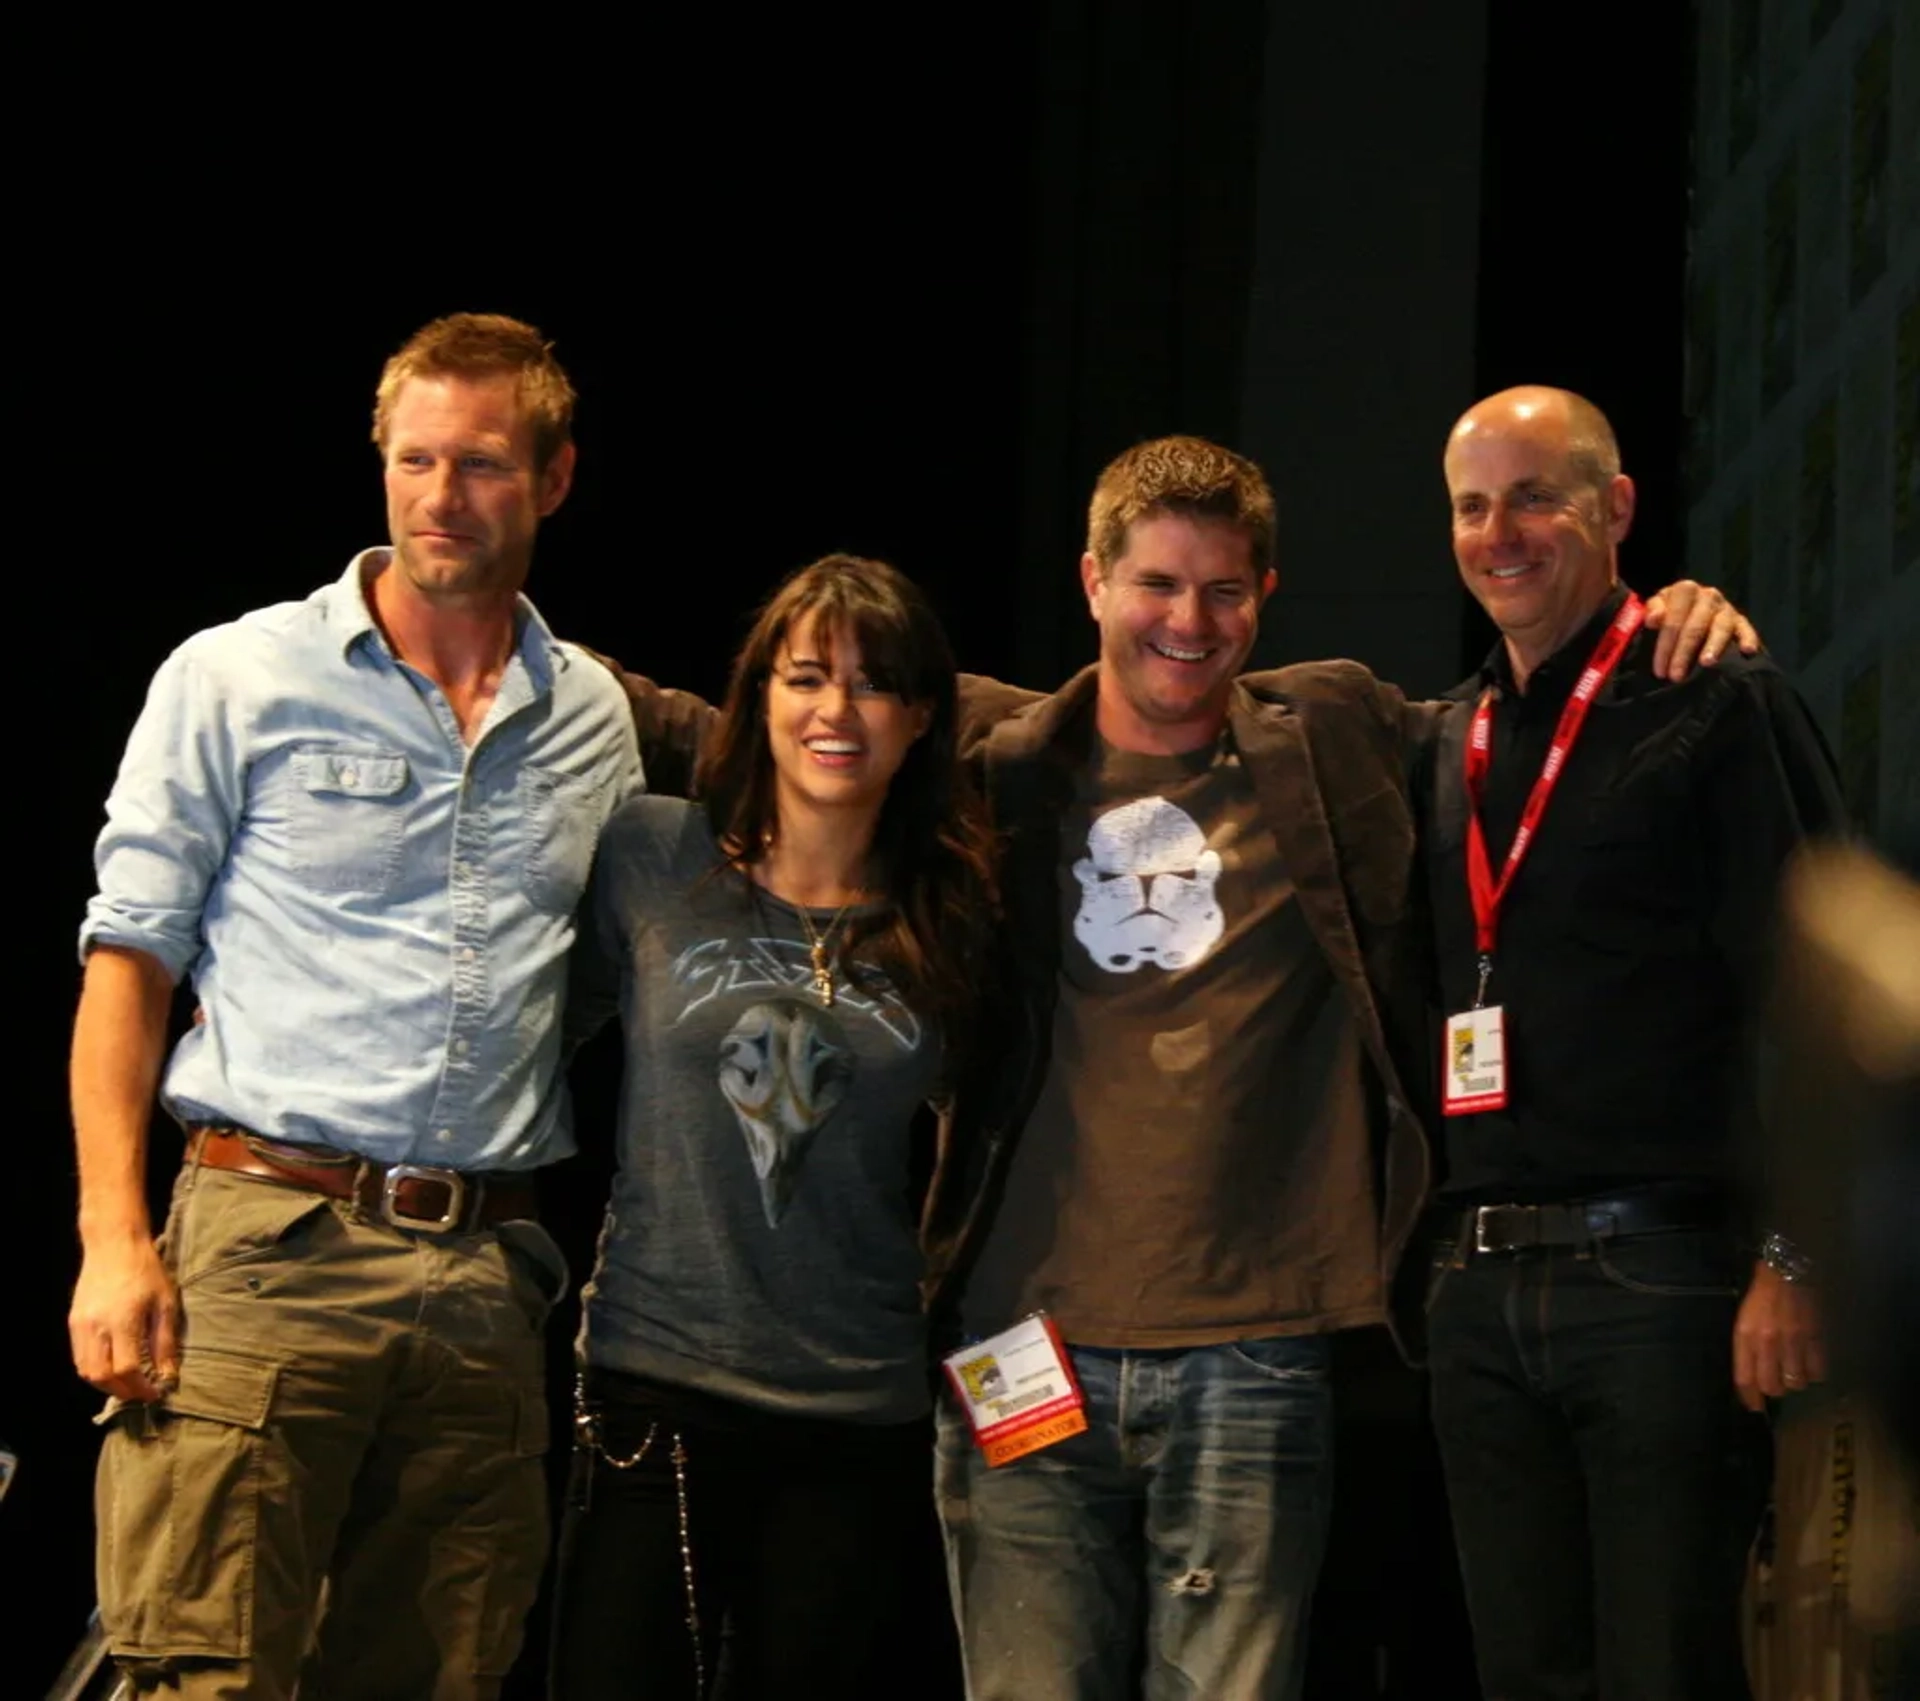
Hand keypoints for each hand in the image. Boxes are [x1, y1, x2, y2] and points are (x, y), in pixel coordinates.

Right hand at [69, 1236, 181, 1401]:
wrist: (114, 1245)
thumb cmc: (146, 1270)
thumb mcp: (165, 1303)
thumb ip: (165, 1341)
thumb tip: (168, 1374)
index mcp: (123, 1321)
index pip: (128, 1369)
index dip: (141, 1387)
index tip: (156, 1394)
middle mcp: (96, 1327)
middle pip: (102, 1376)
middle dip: (122, 1392)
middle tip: (140, 1394)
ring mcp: (80, 1325)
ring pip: (85, 1371)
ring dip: (105, 1385)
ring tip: (127, 1386)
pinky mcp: (73, 1322)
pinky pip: (78, 1357)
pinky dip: (93, 1371)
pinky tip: (110, 1369)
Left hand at [1643, 580, 1759, 679]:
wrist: (1688, 606)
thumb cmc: (1668, 612)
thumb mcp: (1655, 607)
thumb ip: (1651, 611)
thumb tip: (1654, 619)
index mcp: (1685, 590)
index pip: (1673, 619)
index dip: (1665, 645)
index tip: (1660, 670)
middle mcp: (1708, 596)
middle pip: (1695, 626)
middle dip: (1684, 653)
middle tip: (1676, 676)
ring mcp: (1726, 608)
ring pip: (1720, 627)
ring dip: (1714, 645)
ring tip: (1706, 663)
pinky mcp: (1740, 620)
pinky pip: (1746, 629)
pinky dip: (1748, 638)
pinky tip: (1748, 650)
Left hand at [1732, 1261, 1825, 1412]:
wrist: (1786, 1272)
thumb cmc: (1762, 1295)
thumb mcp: (1744, 1319)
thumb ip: (1746, 1346)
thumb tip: (1751, 1375)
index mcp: (1745, 1336)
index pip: (1745, 1377)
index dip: (1749, 1397)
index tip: (1754, 1406)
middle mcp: (1767, 1342)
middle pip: (1772, 1385)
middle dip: (1774, 1390)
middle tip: (1776, 1384)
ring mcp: (1792, 1341)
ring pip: (1795, 1382)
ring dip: (1795, 1382)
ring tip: (1794, 1372)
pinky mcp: (1814, 1338)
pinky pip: (1817, 1371)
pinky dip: (1815, 1374)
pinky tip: (1810, 1365)